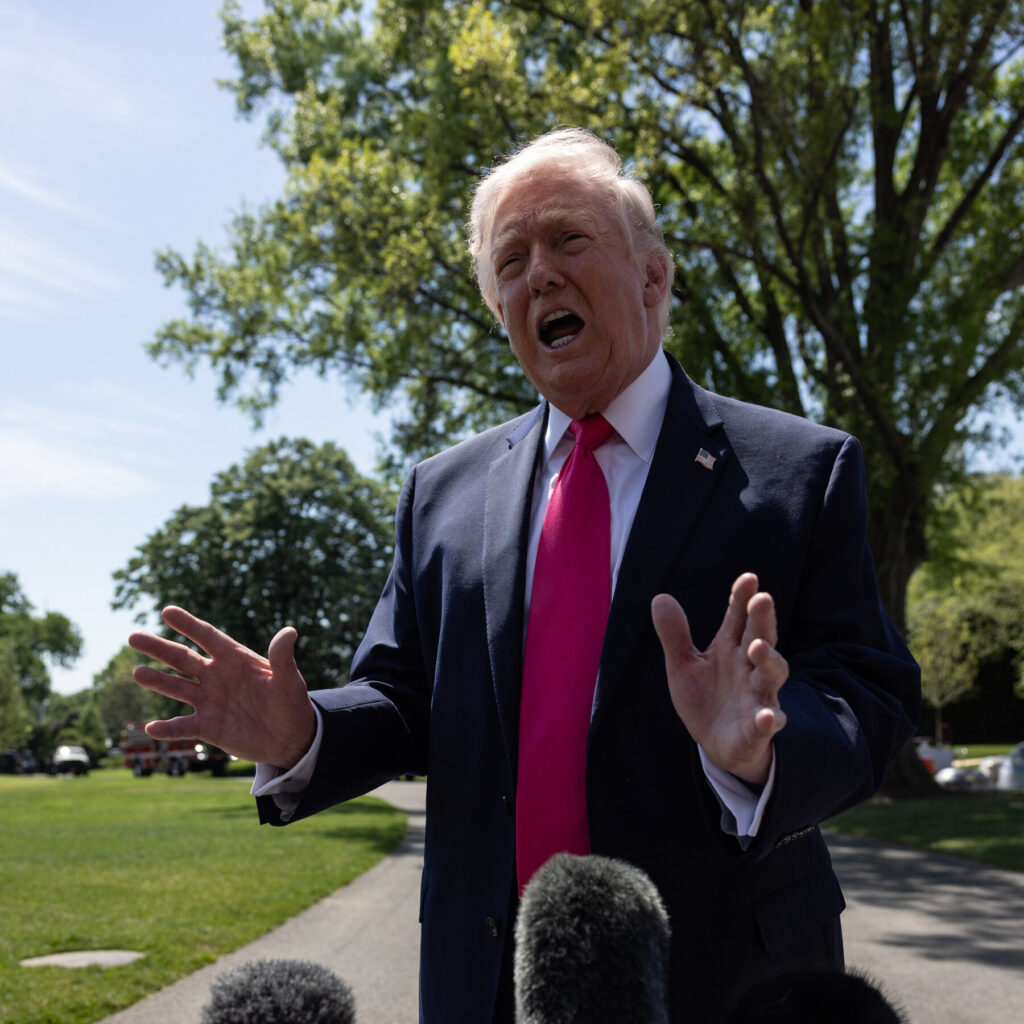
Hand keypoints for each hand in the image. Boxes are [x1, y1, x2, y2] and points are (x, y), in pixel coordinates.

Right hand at [128, 606, 317, 770]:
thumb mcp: (289, 681)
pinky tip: (150, 728)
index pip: (208, 637)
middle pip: (183, 659)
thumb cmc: (292, 704)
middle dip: (159, 648)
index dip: (188, 624)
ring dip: (157, 681)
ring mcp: (209, 701)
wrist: (290, 738)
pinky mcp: (207, 726)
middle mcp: (217, 676)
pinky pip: (182, 726)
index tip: (167, 611)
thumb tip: (290, 631)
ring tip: (137, 673)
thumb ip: (282, 658)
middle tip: (133, 636)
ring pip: (177, 688)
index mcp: (235, 659)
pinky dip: (167, 728)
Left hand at [651, 573, 787, 784]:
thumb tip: (660, 597)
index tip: (749, 578)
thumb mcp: (683, 666)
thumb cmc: (706, 699)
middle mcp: (748, 668)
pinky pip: (767, 722)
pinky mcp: (757, 728)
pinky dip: (769, 718)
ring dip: (768, 661)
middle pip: (761, 639)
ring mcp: (757, 697)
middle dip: (762, 620)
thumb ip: (674, 635)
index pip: (738, 618)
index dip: (742, 598)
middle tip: (763, 598)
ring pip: (770, 675)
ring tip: (757, 648)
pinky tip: (768, 715)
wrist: (718, 745)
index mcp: (730, 649)